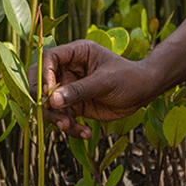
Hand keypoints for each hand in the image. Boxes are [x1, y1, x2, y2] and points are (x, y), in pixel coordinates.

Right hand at [34, 40, 157, 137]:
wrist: (143, 92)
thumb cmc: (128, 78)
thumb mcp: (105, 82)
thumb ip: (79, 90)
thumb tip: (52, 100)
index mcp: (76, 53)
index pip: (49, 58)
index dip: (44, 74)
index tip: (48, 93)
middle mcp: (69, 69)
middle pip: (41, 81)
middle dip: (43, 99)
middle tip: (51, 112)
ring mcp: (70, 88)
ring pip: (50, 103)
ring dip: (56, 118)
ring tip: (70, 127)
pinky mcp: (75, 105)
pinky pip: (63, 117)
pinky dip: (70, 127)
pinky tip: (85, 132)